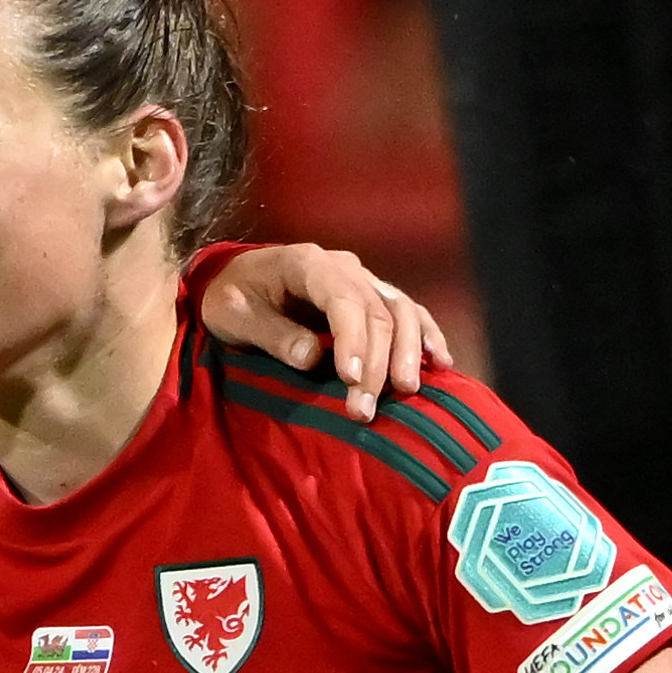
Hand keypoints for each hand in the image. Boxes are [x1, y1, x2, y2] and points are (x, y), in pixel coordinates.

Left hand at [191, 244, 442, 413]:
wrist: (233, 280)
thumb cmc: (230, 298)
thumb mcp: (234, 315)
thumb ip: (271, 334)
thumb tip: (311, 358)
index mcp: (308, 263)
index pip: (343, 300)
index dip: (352, 340)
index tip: (352, 380)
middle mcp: (345, 267)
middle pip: (377, 312)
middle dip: (376, 363)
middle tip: (364, 409)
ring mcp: (363, 281)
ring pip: (401, 311)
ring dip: (407, 353)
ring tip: (406, 391)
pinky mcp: (372, 297)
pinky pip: (409, 313)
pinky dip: (426, 337)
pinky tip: (441, 363)